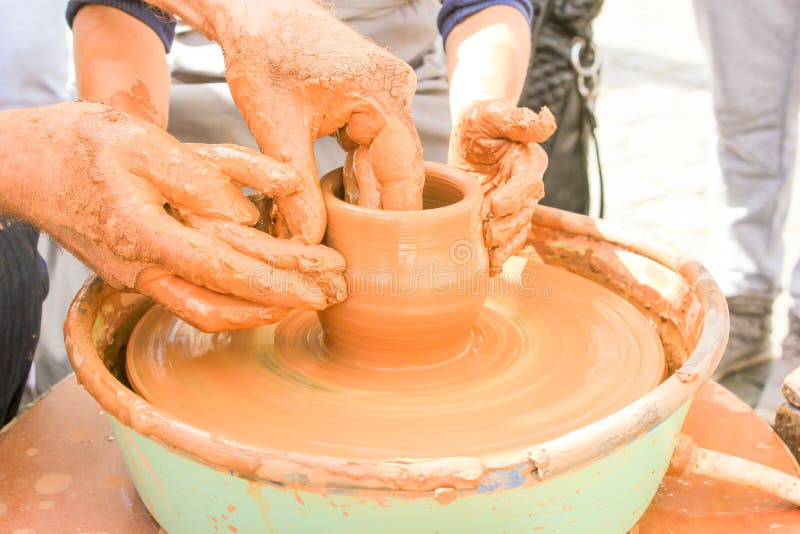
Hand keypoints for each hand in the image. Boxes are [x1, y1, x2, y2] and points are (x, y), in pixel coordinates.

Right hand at [2, 103, 344, 331]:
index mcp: (145, 237)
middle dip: (282, 303)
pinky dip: (231, 303)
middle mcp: (141, 269)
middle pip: (223, 303)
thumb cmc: (83, 145)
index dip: (278, 283)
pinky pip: (191, 300)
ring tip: (305, 301)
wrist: (28, 166)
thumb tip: (248, 215)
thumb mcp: (146, 144)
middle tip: (330, 298)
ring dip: (258, 310)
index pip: (226, 273)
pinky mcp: (138, 274)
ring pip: (206, 312)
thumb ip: (202, 178)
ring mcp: (137, 278)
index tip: (322, 284)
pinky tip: (260, 298)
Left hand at [214, 1, 424, 240]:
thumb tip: (308, 239)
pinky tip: (346, 204)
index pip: (404, 168)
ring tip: (356, 236)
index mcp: (382, 94)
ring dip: (366, 193)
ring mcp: (385, 93)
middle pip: (397, 166)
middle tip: (369, 254)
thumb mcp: (276, 125)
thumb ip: (296, 186)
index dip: (399, 215)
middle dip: (379, 209)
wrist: (255, 11)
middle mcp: (395, 91)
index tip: (396, 254)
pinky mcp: (369, 98)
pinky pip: (370, 144)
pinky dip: (356, 172)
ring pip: (383, 158)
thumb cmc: (263, 52)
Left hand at [449, 99, 555, 273]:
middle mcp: (528, 187)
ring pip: (516, 232)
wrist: (472, 133)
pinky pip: (507, 242)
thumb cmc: (483, 120)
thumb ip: (516, 118)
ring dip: (503, 248)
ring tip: (487, 258)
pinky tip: (486, 269)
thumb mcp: (493, 113)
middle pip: (523, 213)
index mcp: (530, 162)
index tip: (495, 205)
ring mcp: (515, 205)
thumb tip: (546, 119)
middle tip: (486, 235)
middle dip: (506, 227)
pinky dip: (498, 257)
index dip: (514, 196)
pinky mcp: (501, 218)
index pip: (527, 183)